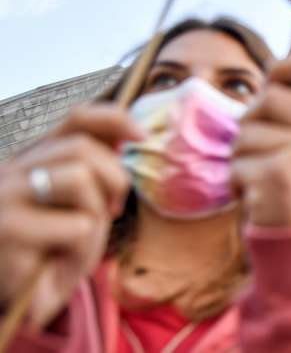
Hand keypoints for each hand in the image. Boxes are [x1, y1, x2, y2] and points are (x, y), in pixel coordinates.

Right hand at [0, 105, 140, 328]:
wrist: (16, 305)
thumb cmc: (54, 255)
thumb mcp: (82, 208)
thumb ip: (97, 173)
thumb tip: (134, 136)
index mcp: (33, 160)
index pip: (75, 119)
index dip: (115, 119)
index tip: (143, 136)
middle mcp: (12, 171)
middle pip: (83, 147)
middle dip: (113, 179)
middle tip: (113, 211)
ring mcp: (4, 197)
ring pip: (80, 178)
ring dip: (95, 217)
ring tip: (78, 243)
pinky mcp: (7, 230)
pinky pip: (76, 226)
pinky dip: (83, 250)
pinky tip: (60, 267)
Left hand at [231, 51, 290, 227]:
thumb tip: (278, 63)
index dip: (282, 70)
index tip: (273, 94)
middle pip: (267, 96)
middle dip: (253, 127)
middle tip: (271, 158)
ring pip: (245, 130)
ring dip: (243, 159)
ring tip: (266, 181)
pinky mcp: (282, 174)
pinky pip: (237, 162)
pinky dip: (238, 184)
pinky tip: (260, 198)